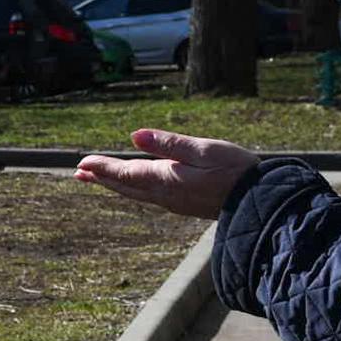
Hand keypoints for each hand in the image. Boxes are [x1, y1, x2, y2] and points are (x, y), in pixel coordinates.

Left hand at [74, 130, 260, 219]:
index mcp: (166, 179)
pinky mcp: (185, 204)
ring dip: (115, 184)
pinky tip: (134, 186)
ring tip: (98, 179)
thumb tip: (135, 135)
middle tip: (80, 172)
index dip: (103, 167)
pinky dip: (133, 189)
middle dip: (102, 178)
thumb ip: (169, 143)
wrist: (260, 202)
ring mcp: (175, 202)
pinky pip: (149, 196)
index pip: (126, 173)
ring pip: (136, 193)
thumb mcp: (202, 149)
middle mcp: (165, 194)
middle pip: (126, 186)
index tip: (82, 162)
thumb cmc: (236, 171)